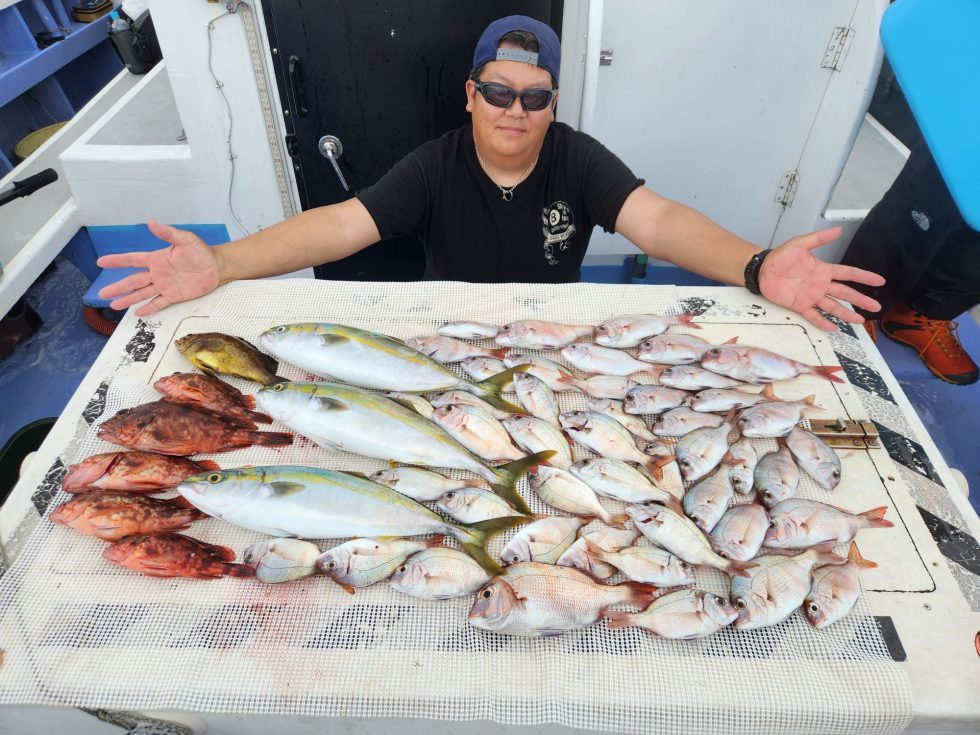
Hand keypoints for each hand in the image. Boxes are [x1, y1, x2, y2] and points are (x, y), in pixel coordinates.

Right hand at [96, 220, 222, 316]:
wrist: (217, 267)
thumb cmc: (201, 252)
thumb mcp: (185, 239)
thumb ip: (168, 233)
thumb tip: (150, 222)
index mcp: (156, 259)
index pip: (132, 260)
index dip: (117, 261)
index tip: (101, 262)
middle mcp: (157, 273)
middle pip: (133, 281)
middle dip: (117, 287)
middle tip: (102, 293)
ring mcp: (164, 285)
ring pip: (142, 293)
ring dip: (128, 299)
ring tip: (113, 305)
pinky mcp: (174, 296)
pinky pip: (158, 303)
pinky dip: (148, 308)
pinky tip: (138, 313)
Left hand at [759, 227, 884, 330]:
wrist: (762, 270)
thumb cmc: (781, 256)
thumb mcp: (800, 244)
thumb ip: (819, 239)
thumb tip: (839, 230)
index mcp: (824, 270)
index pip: (849, 273)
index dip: (864, 277)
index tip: (880, 281)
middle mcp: (821, 285)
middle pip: (845, 293)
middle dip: (861, 300)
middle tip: (876, 307)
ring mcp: (811, 296)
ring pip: (833, 306)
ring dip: (846, 314)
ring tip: (860, 321)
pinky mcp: (799, 305)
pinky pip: (813, 315)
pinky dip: (822, 322)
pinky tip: (833, 328)